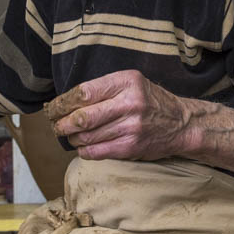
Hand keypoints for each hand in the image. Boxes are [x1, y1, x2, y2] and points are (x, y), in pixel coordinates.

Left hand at [46, 69, 192, 160]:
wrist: (181, 123)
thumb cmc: (149, 101)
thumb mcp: (131, 83)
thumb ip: (103, 88)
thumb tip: (65, 101)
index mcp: (126, 81)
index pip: (83, 92)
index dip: (62, 103)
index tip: (52, 108)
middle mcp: (129, 103)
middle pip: (81, 117)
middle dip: (61, 123)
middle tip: (54, 125)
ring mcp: (131, 127)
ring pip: (86, 136)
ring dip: (71, 138)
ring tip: (68, 135)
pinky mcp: (131, 147)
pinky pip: (96, 152)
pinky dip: (83, 150)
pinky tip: (82, 146)